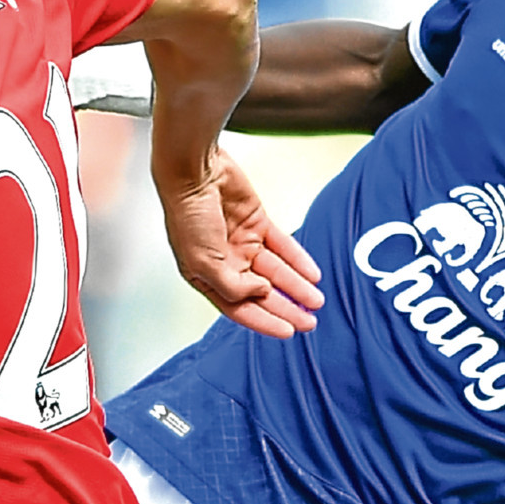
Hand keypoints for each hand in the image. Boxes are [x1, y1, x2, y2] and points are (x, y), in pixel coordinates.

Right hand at [161, 148, 322, 337]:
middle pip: (262, 293)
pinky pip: (284, 246)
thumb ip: (233, 286)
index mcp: (206, 277)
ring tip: (317, 302)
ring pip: (276, 272)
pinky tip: (313, 274)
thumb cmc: (187, 215)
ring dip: (297, 287)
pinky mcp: (258, 223)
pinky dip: (299, 260)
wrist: (193, 171)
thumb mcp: (204, 262)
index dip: (264, 322)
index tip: (288, 332)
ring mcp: (243, 243)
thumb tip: (262, 293)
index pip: (239, 308)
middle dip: (286, 309)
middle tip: (310, 323)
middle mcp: (226, 263)